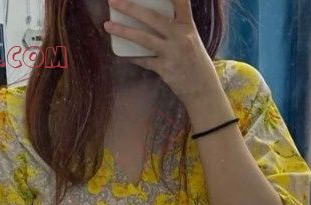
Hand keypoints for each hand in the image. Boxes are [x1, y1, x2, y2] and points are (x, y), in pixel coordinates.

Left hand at [104, 0, 220, 104]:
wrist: (203, 91)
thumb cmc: (196, 63)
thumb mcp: (192, 40)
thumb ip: (176, 28)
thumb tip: (151, 19)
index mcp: (188, 26)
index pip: (181, 2)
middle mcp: (181, 37)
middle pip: (152, 18)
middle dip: (130, 8)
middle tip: (113, 1)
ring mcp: (173, 53)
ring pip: (144, 39)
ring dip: (123, 31)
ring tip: (108, 26)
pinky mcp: (165, 69)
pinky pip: (144, 60)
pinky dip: (133, 57)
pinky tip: (124, 53)